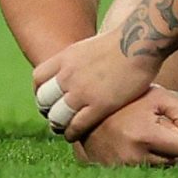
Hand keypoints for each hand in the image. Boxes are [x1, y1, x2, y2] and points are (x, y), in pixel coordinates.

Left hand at [42, 31, 158, 141]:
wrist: (139, 42)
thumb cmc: (123, 41)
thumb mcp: (89, 46)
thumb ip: (79, 59)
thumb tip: (81, 66)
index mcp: (65, 58)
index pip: (38, 78)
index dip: (40, 92)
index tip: (47, 99)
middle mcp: (68, 75)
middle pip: (44, 99)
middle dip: (47, 110)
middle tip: (54, 117)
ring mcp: (82, 91)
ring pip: (57, 115)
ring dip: (58, 125)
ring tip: (62, 130)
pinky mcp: (99, 105)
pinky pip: (77, 125)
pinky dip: (72, 133)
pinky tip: (73, 136)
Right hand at [71, 86, 177, 166]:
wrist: (84, 106)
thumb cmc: (126, 99)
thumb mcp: (156, 94)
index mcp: (144, 135)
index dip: (174, 134)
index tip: (161, 124)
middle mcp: (132, 156)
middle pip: (169, 162)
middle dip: (164, 148)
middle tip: (148, 130)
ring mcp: (119, 167)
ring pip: (155, 169)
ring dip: (152, 156)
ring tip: (138, 137)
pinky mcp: (109, 171)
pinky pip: (137, 173)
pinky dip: (137, 162)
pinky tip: (128, 147)